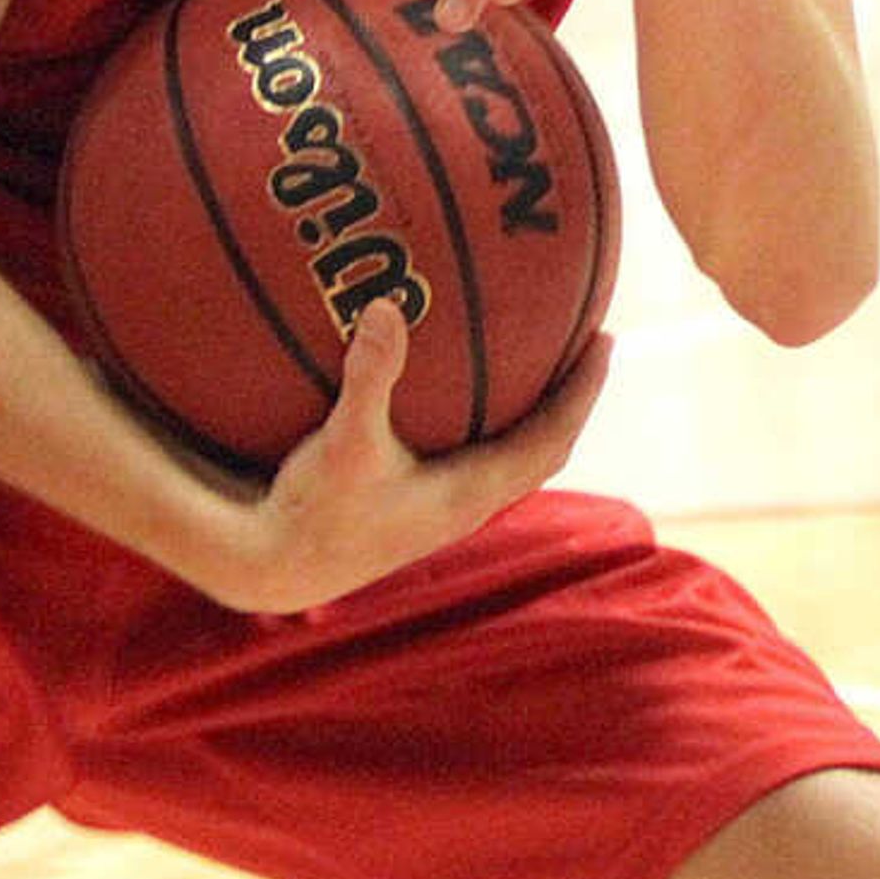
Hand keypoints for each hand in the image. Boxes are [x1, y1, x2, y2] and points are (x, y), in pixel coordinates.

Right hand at [189, 300, 610, 613]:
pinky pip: (461, 453)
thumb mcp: (342, 443)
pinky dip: (473, 417)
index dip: (583, 392)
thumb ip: (369, 377)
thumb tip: (389, 308)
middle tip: (586, 338)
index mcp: (469, 494)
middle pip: (540, 446)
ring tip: (533, 353)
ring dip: (527, 408)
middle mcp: (464, 504)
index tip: (607, 339)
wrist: (272, 570)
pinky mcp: (408, 504)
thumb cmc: (313, 512)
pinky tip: (444, 380)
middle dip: (567, 395)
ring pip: (504, 454)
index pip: (551, 440)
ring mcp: (438, 508)